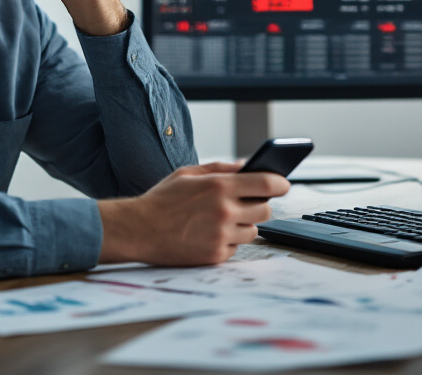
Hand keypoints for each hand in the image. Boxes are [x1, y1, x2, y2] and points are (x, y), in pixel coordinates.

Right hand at [97, 161, 290, 265]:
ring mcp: (221, 236)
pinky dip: (229, 241)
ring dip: (245, 225)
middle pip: (266, 210)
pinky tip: (210, 234)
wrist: (138, 230)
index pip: (268, 184)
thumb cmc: (162, 200)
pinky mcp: (215, 255)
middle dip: (259, 205)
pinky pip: (237, 248)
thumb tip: (248, 166)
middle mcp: (225, 212)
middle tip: (246, 203)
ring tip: (223, 220)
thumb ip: (222, 169)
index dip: (280, 183)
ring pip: (254, 231)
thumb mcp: (189, 174)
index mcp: (220, 187)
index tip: (283, 184)